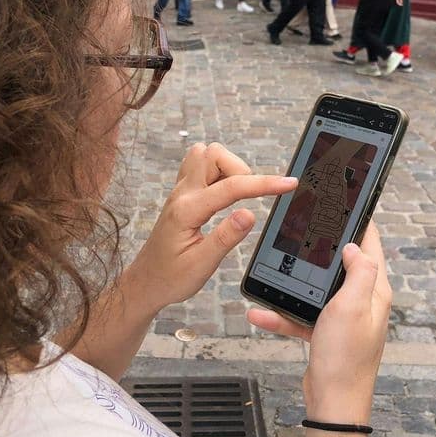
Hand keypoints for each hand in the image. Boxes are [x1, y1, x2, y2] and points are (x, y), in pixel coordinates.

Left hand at [127, 142, 297, 314]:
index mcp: (187, 211)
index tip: (289, 184)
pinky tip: (225, 194)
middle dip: (240, 168)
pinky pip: (200, 166)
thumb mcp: (201, 265)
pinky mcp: (182, 194)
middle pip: (213, 154)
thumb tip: (250, 213)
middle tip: (251, 196)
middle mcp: (182, 194)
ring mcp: (180, 191)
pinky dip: (219, 172)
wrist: (146, 282)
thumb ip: (226, 238)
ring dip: (228, 167)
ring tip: (237, 196)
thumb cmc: (170, 278)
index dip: (264, 184)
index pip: (231, 187)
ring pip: (206, 154)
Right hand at [247, 223, 391, 423]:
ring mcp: (344, 320)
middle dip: (322, 249)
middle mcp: (362, 303)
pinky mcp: (326, 334)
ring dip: (293, 286)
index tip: (348, 205)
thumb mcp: (352, 306)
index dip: (361, 224)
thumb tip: (354, 247)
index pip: (372, 247)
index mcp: (375, 292)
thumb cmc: (346, 357)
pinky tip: (259, 312)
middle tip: (304, 228)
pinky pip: (302, 317)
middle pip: (343, 266)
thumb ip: (358, 272)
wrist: (334, 403)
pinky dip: (282, 315)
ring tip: (273, 272)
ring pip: (316, 291)